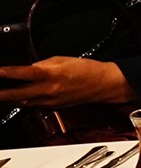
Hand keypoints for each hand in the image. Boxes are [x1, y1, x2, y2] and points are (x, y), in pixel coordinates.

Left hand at [0, 57, 131, 106]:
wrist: (102, 84)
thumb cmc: (86, 70)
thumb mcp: (62, 60)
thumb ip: (42, 64)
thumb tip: (28, 67)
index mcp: (52, 74)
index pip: (24, 73)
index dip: (6, 73)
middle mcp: (48, 90)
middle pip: (17, 94)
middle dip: (1, 93)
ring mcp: (49, 101)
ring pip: (21, 102)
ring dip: (8, 98)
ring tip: (0, 94)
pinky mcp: (51, 107)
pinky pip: (31, 105)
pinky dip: (21, 101)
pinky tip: (16, 97)